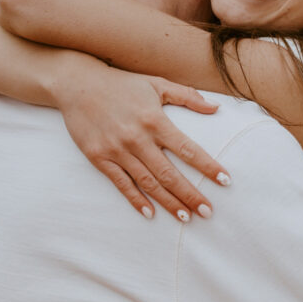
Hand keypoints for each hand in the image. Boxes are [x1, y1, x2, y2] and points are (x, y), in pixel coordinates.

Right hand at [56, 69, 230, 220]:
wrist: (77, 84)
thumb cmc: (121, 84)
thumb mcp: (156, 83)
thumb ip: (187, 97)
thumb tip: (216, 108)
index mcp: (155, 120)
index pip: (188, 149)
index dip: (208, 166)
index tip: (225, 180)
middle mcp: (137, 138)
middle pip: (169, 173)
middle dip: (191, 194)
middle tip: (208, 212)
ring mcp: (117, 150)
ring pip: (148, 183)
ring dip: (168, 202)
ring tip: (186, 217)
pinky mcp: (99, 158)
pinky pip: (121, 184)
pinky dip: (136, 200)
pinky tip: (150, 213)